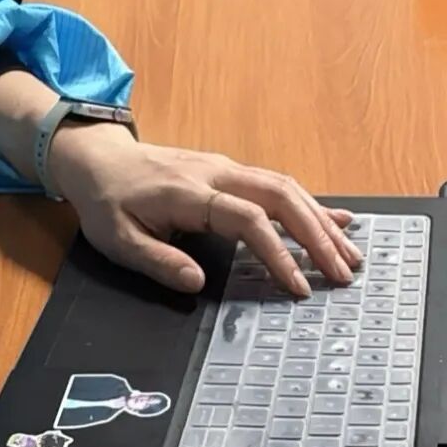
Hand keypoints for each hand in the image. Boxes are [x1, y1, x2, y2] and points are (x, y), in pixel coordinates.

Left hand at [47, 127, 361, 296]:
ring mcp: (226, 168)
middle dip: (317, 236)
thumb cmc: (108, 202)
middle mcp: (217, 174)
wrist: (97, 159)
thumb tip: (196, 282)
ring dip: (320, 221)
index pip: (248, 220)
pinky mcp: (230, 171)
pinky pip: (277, 184)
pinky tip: (335, 220)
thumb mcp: (118, 240)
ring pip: (286, 188)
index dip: (277, 253)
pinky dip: (310, 203)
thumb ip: (157, 261)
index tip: (299, 286)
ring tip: (349, 254)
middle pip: (281, 197)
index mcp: (190, 193)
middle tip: (344, 273)